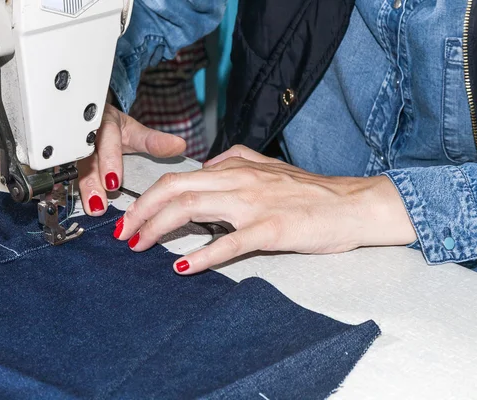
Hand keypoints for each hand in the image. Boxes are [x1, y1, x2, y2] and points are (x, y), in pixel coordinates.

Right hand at [0, 103, 185, 213]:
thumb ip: (152, 141)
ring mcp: (55, 133)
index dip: (109, 163)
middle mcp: (77, 128)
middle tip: (93, 203)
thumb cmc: (105, 123)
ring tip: (51, 197)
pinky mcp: (36, 138)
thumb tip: (178, 146)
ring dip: (50, 176)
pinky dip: (14, 159)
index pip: (107, 142)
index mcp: (102, 123)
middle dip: (85, 180)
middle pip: (79, 155)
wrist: (81, 105)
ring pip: (51, 154)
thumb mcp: (131, 130)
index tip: (113, 184)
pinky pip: (22, 147)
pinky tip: (5, 169)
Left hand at [114, 145, 416, 274]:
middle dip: (141, 211)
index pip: (179, 177)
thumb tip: (206, 168)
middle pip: (175, 189)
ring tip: (140, 247)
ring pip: (193, 208)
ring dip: (159, 229)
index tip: (132, 216)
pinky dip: (203, 255)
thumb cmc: (313, 191)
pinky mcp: (272, 229)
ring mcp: (254, 204)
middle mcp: (239, 181)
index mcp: (236, 168)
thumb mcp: (270, 166)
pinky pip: (230, 241)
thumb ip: (236, 161)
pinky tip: (184, 267)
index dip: (148, 196)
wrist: (353, 204)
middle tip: (123, 234)